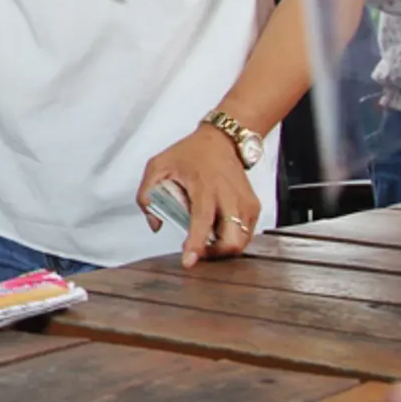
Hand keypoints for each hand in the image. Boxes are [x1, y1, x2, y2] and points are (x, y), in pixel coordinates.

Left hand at [136, 126, 261, 268]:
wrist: (222, 141)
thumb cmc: (191, 153)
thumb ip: (146, 194)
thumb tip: (154, 223)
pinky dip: (232, 240)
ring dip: (223, 250)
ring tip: (205, 241)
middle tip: (196, 252)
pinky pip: (246, 234)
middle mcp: (230, 197)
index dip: (196, 244)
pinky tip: (216, 233)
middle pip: (232, 241)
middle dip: (214, 255)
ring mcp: (246, 203)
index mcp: (205, 188)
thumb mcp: (158, 165)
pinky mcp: (254, 207)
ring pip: (241, 242)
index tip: (189, 260)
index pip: (203, 222)